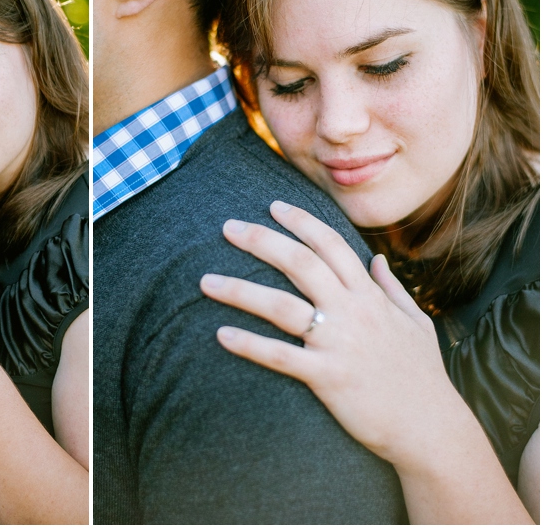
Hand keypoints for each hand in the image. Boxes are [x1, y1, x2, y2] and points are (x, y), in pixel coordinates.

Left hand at [200, 200, 459, 468]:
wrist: (432, 430)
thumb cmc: (422, 376)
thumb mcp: (416, 322)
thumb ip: (392, 287)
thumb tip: (377, 258)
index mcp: (370, 296)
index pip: (331, 244)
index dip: (301, 221)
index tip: (272, 205)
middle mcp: (353, 313)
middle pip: (300, 264)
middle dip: (261, 240)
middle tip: (227, 227)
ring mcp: (339, 344)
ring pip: (281, 307)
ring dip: (239, 291)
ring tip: (205, 282)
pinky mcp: (328, 378)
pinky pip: (281, 357)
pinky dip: (249, 345)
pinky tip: (220, 334)